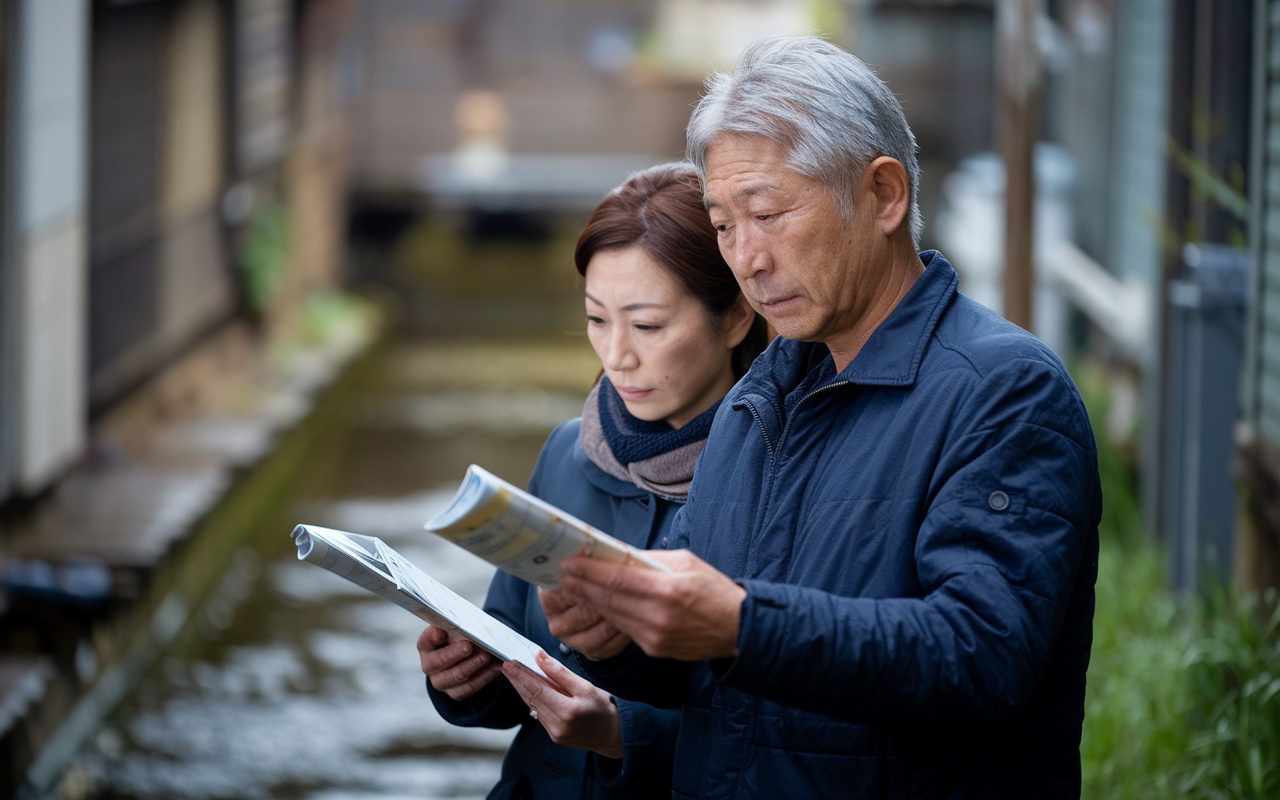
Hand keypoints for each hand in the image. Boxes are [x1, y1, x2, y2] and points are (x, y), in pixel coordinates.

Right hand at [417, 625, 502, 701]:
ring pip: (456, 676)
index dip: (433, 637)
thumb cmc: (460, 638)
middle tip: (470, 646)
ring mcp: (441, 681)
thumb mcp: (457, 629)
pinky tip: (496, 667)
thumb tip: (471, 628)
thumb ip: (459, 627)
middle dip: (455, 653)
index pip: (426, 641)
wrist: (467, 656)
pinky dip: (485, 677)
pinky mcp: (455, 693)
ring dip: (473, 665)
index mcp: (426, 646)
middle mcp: (429, 666)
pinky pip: (469, 688)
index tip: (442, 633)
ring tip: (488, 656)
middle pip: (438, 662)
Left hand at [503, 651, 622, 758]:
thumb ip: (560, 673)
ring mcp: (554, 733)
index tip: (509, 663)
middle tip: (505, 665)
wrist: (612, 735)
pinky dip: (532, 699)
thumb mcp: (585, 686)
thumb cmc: (603, 708)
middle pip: (531, 698)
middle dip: (517, 680)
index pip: (537, 689)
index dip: (521, 675)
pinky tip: (528, 688)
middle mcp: (557, 725)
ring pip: (533, 706)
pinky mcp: (553, 735)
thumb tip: (539, 657)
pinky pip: (539, 713)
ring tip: (513, 673)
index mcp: (567, 711)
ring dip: (522, 689)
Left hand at [557, 549, 745, 660]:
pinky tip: (597, 604)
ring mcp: (655, 636)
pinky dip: (608, 615)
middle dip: (582, 585)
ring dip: (589, 601)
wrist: (739, 629)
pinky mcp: (654, 649)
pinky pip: (624, 629)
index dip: (589, 571)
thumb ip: (650, 561)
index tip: (569, 562)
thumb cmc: (715, 590)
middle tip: (562, 573)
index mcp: (668, 589)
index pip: (617, 578)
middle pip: (608, 598)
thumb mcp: (686, 563)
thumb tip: (618, 555)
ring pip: (612, 615)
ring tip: (573, 587)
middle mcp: (658, 616)